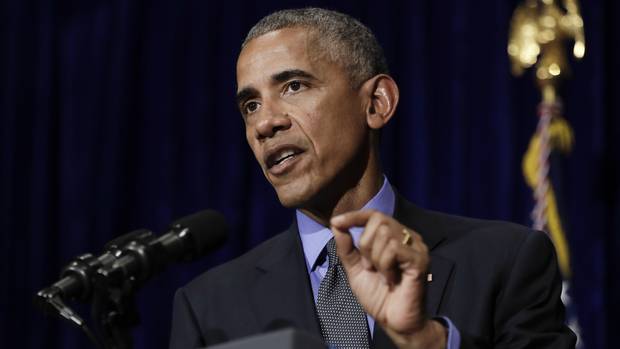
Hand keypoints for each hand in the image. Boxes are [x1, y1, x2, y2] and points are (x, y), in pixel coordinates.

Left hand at [330, 210, 445, 348]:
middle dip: (366, 244)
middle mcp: (408, 237)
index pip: (374, 215)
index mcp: (395, 237)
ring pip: (385, 234)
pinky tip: (390, 279)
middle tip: (370, 267)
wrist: (393, 321)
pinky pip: (394, 249)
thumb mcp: (355, 268)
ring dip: (375, 258)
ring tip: (382, 276)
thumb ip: (346, 247)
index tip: (336, 222)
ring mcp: (417, 247)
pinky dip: (385, 265)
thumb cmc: (378, 296)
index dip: (354, 215)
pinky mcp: (420, 260)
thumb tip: (336, 224)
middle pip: (378, 220)